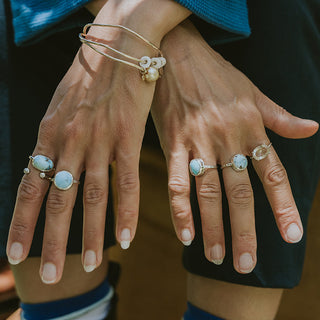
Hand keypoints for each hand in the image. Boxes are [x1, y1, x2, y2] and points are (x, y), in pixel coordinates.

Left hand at [6, 0, 189, 282]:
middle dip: (50, 240)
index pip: (30, 187)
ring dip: (88, 234)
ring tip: (85, 264)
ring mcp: (100, 140)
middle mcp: (70, 141)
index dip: (23, 222)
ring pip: (90, 197)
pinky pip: (126, 181)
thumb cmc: (91, 73)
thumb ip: (56, 138)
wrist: (119, 43)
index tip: (16, 254)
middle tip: (49, 274)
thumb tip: (52, 168)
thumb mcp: (61, 104)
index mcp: (50, 133)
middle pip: (57, 200)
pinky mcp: (128, 137)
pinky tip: (126, 236)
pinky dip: (126, 212)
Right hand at [152, 21, 318, 272]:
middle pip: (240, 192)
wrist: (177, 55)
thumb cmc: (216, 75)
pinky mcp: (173, 144)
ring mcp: (198, 143)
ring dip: (213, 228)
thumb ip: (281, 116)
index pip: (274, 174)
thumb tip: (313, 128)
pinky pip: (176, 182)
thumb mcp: (254, 91)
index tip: (292, 235)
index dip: (284, 205)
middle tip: (247, 265)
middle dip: (246, 231)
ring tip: (218, 257)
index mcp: (251, 127)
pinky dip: (180, 210)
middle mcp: (227, 139)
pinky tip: (185, 234)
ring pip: (208, 193)